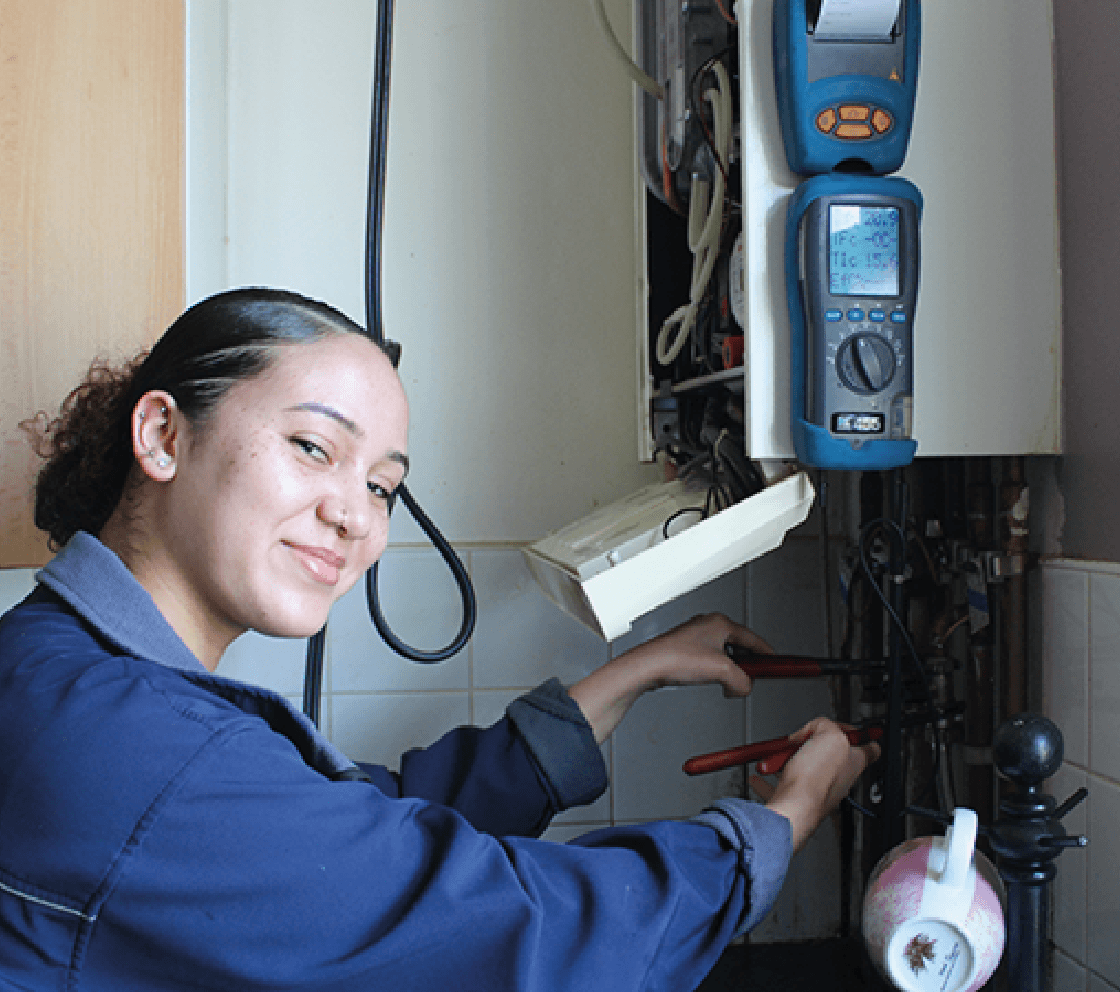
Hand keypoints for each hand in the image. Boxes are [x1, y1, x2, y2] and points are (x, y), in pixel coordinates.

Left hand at [568, 613, 771, 743]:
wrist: (648, 666)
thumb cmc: (676, 659)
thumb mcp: (722, 672)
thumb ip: (742, 681)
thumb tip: (744, 687)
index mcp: (721, 623)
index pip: (754, 639)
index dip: (769, 655)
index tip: (779, 664)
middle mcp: (708, 626)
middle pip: (740, 648)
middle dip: (745, 666)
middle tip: (748, 680)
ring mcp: (696, 637)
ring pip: (723, 656)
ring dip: (727, 672)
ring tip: (724, 683)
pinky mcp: (685, 649)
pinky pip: (709, 661)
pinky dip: (714, 672)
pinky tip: (709, 682)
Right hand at [748, 717, 879, 852]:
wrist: (792, 810)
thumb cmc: (814, 780)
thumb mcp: (829, 735)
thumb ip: (826, 725)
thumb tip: (817, 727)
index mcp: (854, 763)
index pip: (870, 749)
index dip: (861, 735)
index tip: (851, 729)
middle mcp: (839, 779)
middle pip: (830, 756)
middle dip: (812, 744)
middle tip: (802, 740)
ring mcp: (818, 790)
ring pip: (804, 769)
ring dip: (787, 760)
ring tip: (778, 756)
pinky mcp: (798, 800)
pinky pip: (782, 785)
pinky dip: (769, 780)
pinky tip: (760, 776)